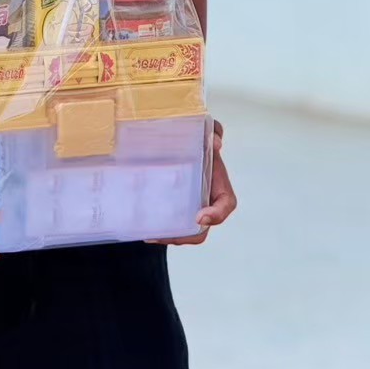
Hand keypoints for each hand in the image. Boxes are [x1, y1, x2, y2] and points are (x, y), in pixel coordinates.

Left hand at [148, 125, 236, 246]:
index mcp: (219, 187)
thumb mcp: (208, 131)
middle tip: (166, 233)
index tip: (199, 216)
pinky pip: (171, 227)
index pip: (225, 206)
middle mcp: (207, 204)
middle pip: (201, 230)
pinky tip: (144, 229)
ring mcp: (190, 210)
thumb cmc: (197, 140)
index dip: (215, 215)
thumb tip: (215, 142)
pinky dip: (160, 231)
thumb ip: (216, 130)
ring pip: (184, 233)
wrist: (180, 143)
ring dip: (170, 237)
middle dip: (186, 236)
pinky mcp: (175, 211)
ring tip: (150, 234)